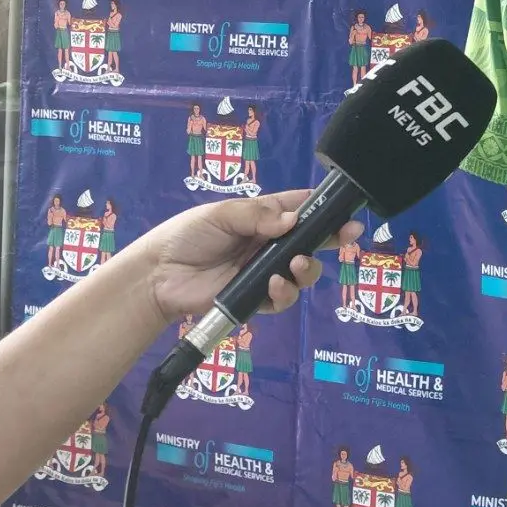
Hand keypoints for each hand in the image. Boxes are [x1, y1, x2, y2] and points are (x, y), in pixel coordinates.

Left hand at [125, 191, 362, 323]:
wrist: (159, 276)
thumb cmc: (188, 235)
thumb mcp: (221, 214)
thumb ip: (257, 215)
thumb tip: (292, 221)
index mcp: (264, 217)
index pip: (301, 208)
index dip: (325, 209)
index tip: (347, 211)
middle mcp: (270, 244)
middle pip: (312, 242)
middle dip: (333, 239)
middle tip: (347, 236)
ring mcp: (264, 272)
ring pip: (303, 272)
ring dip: (307, 268)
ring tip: (294, 265)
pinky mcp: (255, 298)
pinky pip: (282, 298)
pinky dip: (284, 292)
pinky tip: (274, 285)